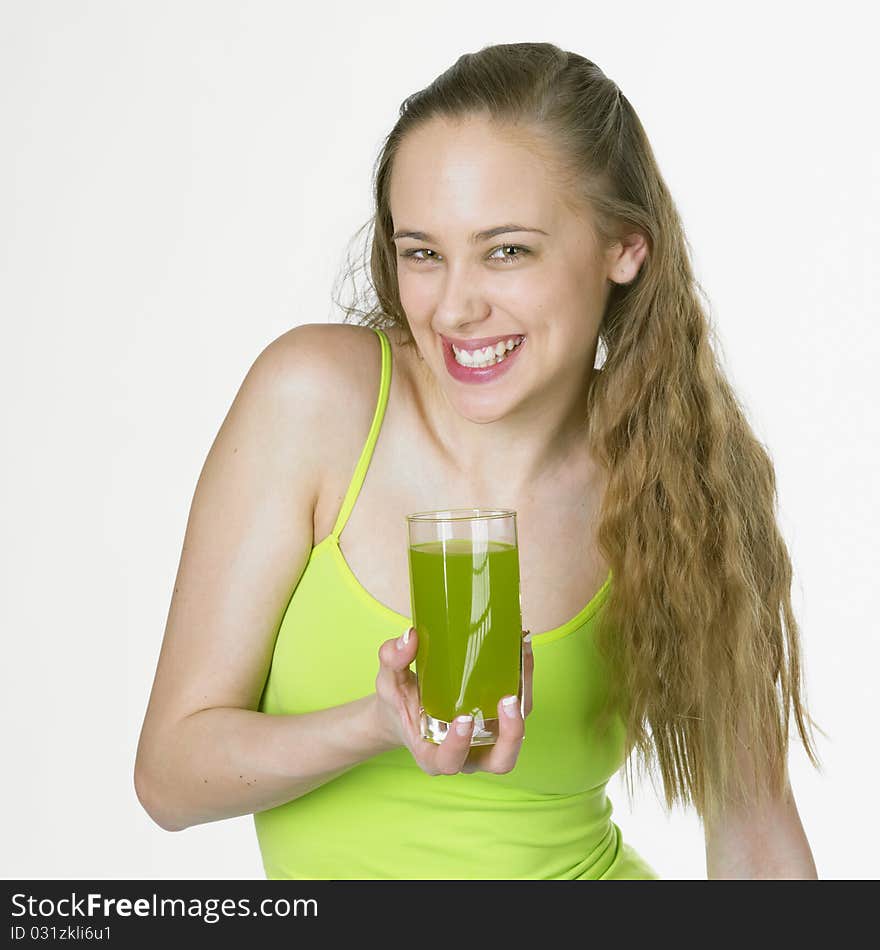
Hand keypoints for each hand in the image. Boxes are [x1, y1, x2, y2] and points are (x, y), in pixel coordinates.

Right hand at [374, 626, 533, 775]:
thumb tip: (410, 637)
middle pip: (499, 760)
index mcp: (433, 754)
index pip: (449, 761)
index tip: (463, 719)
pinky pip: (520, 709)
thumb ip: (393, 660)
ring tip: (521, 661)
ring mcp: (487, 741)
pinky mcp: (501, 722)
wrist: (409, 707)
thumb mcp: (389, 681)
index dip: (458, 745)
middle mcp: (467, 756)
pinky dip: (525, 679)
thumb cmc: (400, 701)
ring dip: (524, 704)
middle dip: (510, 734)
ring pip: (517, 735)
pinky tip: (521, 646)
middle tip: (508, 700)